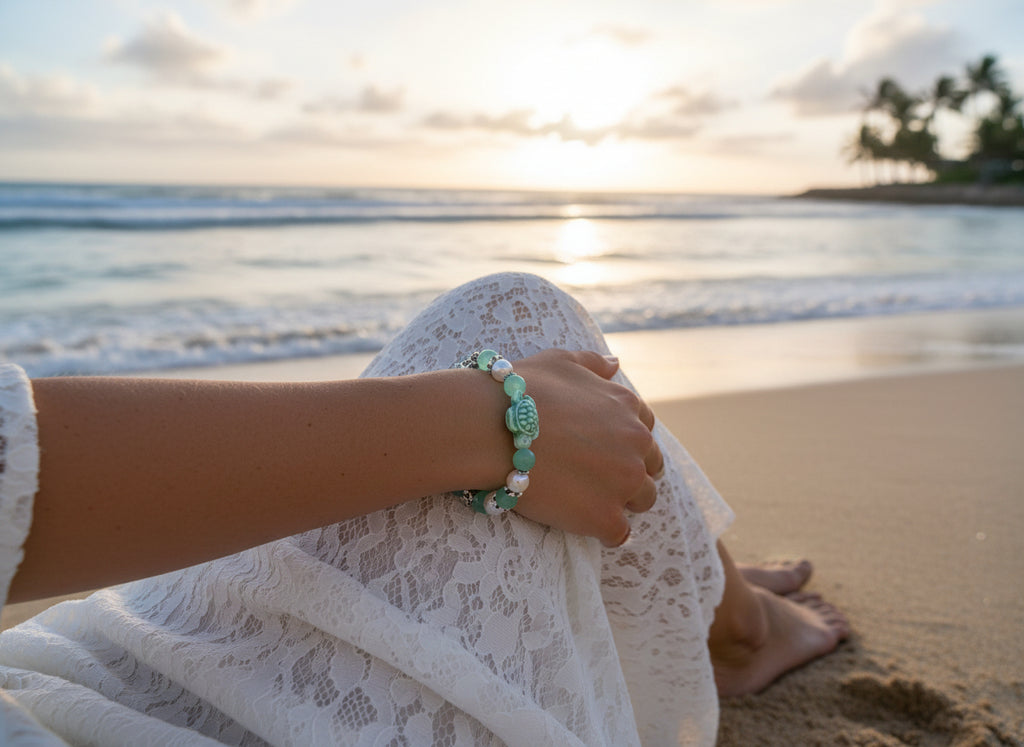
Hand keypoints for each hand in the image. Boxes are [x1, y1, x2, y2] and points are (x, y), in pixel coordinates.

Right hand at [509, 349, 663, 546]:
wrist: (491, 429)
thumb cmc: (521, 392)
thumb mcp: (561, 362)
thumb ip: (594, 364)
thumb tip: (616, 363)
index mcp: (627, 407)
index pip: (646, 429)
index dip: (624, 440)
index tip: (601, 448)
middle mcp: (636, 444)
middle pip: (651, 466)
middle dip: (630, 471)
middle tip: (595, 477)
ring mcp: (624, 482)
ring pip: (644, 500)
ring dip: (622, 502)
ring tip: (589, 500)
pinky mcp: (606, 517)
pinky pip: (620, 534)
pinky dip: (604, 532)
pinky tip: (580, 522)